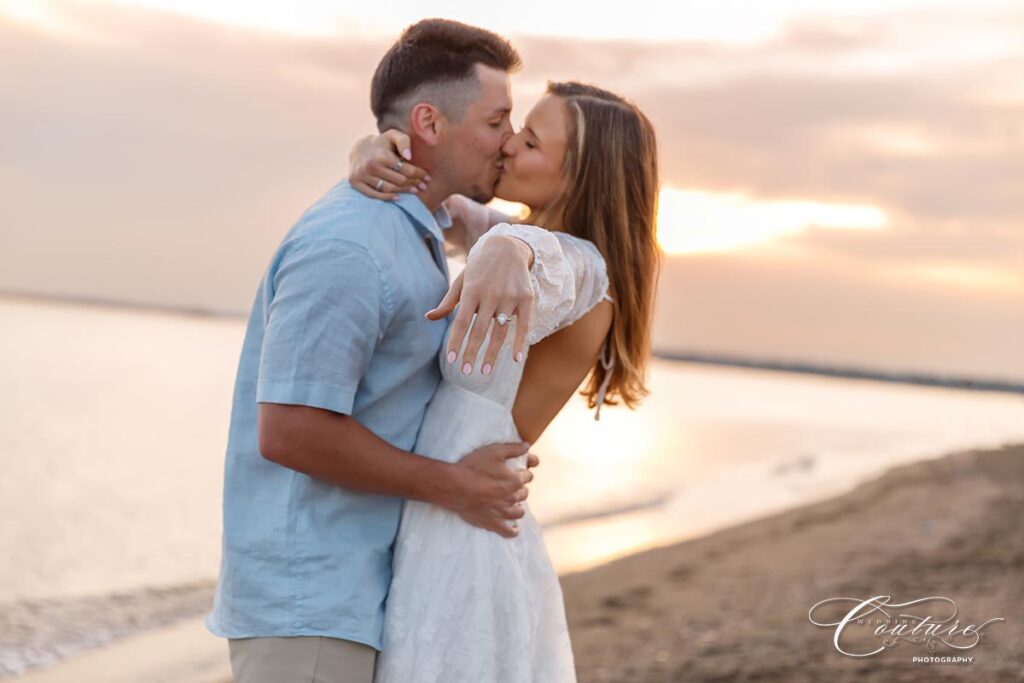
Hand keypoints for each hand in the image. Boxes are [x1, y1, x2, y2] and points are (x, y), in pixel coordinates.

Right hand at [348, 130, 429, 199]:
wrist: (358, 149)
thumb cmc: (382, 143)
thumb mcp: (393, 135)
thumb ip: (404, 141)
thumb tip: (409, 157)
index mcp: (381, 155)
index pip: (406, 170)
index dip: (419, 174)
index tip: (427, 177)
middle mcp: (371, 166)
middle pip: (399, 181)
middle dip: (414, 183)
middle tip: (423, 186)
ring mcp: (362, 176)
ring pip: (389, 189)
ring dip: (404, 192)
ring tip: (414, 190)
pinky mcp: (355, 183)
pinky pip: (374, 195)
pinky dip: (387, 198)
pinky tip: (398, 198)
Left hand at [425, 235, 534, 373]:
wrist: (508, 246)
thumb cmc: (480, 267)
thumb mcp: (462, 281)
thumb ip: (448, 302)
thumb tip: (429, 318)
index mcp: (472, 291)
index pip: (462, 322)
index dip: (456, 341)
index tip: (452, 360)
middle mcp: (490, 294)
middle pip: (479, 330)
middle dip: (472, 352)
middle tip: (466, 371)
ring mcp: (510, 297)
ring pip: (500, 331)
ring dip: (493, 353)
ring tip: (485, 371)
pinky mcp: (526, 298)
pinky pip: (523, 324)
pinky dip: (520, 342)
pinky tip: (516, 359)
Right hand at [442, 441, 536, 537]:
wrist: (455, 486)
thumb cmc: (474, 467)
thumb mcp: (495, 451)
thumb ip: (513, 448)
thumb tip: (528, 446)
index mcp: (515, 481)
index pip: (527, 476)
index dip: (523, 472)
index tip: (518, 470)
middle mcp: (513, 498)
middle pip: (524, 494)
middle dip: (520, 488)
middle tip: (511, 485)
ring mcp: (503, 513)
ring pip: (519, 512)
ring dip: (518, 507)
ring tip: (513, 504)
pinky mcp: (492, 523)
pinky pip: (508, 531)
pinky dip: (513, 530)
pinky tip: (514, 529)